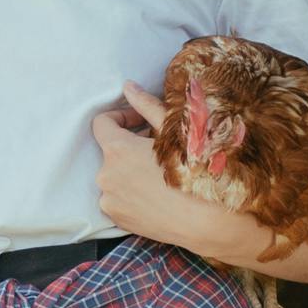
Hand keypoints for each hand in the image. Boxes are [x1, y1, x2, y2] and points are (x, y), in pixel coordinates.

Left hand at [91, 83, 243, 254]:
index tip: (139, 122)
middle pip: (110, 151)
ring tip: (159, 175)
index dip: (120, 116)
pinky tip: (156, 195)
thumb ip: (146, 107)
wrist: (206, 221)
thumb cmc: (194, 172)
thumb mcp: (174, 132)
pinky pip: (118, 197)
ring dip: (131, 171)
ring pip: (115, 176)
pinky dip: (131, 193)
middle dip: (130, 147)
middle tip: (158, 150)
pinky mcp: (116, 219)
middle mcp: (106, 175)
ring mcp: (109, 199)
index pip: (101, 123)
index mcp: (117, 149)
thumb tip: (128, 87)